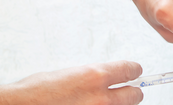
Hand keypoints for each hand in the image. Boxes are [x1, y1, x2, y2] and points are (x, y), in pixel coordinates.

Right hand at [12, 61, 143, 104]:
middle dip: (131, 93)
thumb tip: (106, 79)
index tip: (134, 73)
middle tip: (125, 93)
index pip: (131, 70)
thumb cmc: (37, 92)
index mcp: (95, 76)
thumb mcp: (69, 74)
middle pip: (135, 95)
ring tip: (103, 103)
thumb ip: (92, 77)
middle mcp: (100, 97)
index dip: (133, 71)